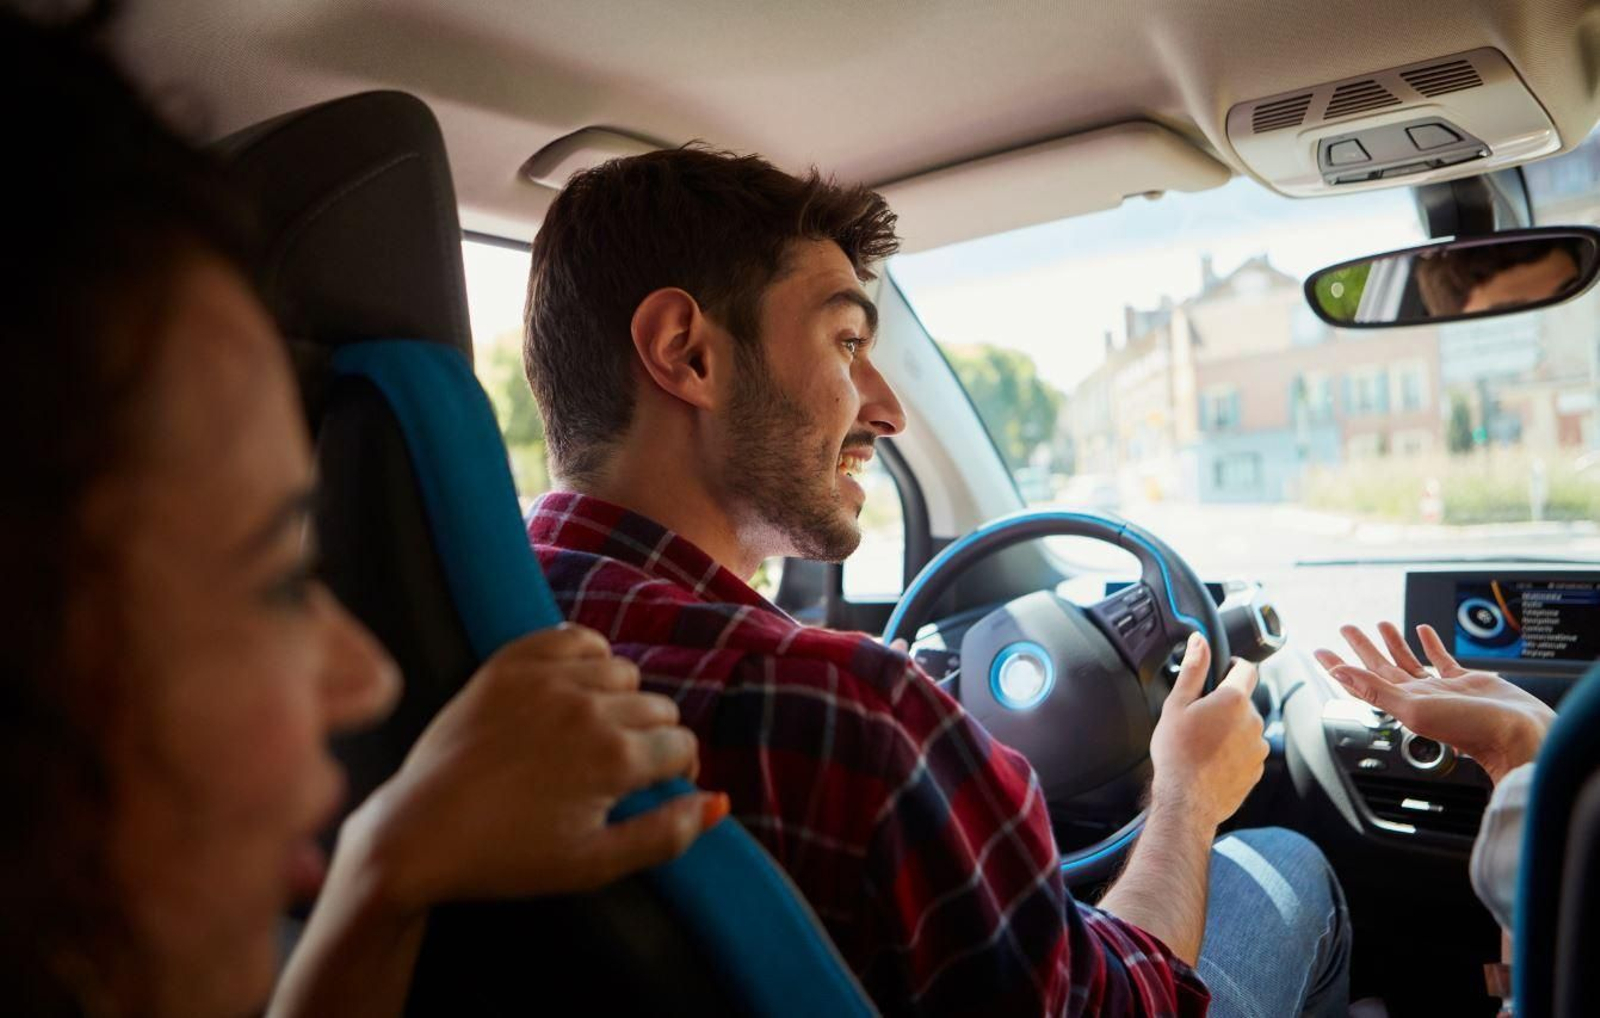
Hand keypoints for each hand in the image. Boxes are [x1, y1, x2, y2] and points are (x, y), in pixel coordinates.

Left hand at [345, 625, 725, 911]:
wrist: (418, 834)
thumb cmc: (507, 858)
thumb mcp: (595, 864)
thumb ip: (667, 835)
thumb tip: (720, 802)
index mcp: (615, 758)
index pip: (682, 746)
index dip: (677, 770)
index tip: (655, 787)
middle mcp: (589, 707)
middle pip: (658, 707)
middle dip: (652, 738)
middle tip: (620, 768)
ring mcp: (548, 678)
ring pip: (622, 671)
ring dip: (620, 699)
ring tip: (593, 732)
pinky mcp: (510, 663)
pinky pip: (574, 636)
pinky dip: (585, 656)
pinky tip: (573, 688)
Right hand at [1148, 634, 1267, 828]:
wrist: (1187, 801)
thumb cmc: (1178, 754)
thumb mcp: (1177, 705)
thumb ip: (1193, 669)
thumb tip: (1200, 641)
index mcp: (1234, 700)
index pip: (1246, 668)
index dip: (1233, 665)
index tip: (1221, 671)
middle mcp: (1253, 721)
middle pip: (1243, 700)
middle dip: (1225, 703)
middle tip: (1199, 716)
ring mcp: (1258, 747)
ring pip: (1245, 727)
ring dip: (1230, 729)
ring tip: (1203, 742)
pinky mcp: (1257, 769)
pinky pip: (1247, 751)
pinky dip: (1234, 751)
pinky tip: (1211, 759)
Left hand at [1314, 621, 1553, 783]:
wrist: (1517, 733)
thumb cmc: (1469, 729)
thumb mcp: (1413, 708)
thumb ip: (1375, 690)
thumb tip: (1340, 673)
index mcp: (1401, 702)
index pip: (1361, 681)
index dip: (1339, 666)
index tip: (1321, 652)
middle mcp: (1418, 695)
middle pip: (1381, 667)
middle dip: (1362, 647)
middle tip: (1347, 627)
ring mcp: (1441, 687)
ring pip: (1409, 660)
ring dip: (1393, 642)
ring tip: (1380, 623)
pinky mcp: (1467, 681)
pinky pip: (1442, 658)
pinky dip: (1430, 643)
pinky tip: (1423, 630)